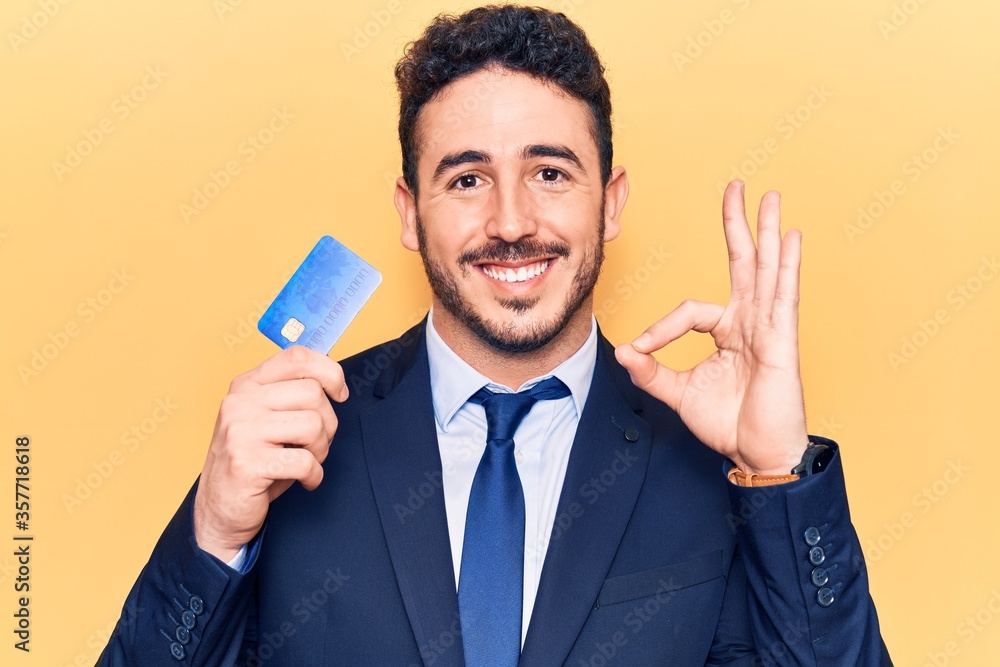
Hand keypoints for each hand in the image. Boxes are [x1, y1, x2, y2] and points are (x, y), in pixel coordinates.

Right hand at [193, 346, 347, 561]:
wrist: (219, 509)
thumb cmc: (253, 461)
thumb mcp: (267, 418)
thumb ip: (291, 395)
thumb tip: (333, 380)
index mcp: (247, 385)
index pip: (297, 357)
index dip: (329, 372)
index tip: (339, 394)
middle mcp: (240, 402)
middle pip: (313, 393)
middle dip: (328, 423)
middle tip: (317, 444)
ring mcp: (240, 431)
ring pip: (313, 426)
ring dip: (321, 450)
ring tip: (307, 462)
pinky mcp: (247, 463)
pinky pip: (305, 461)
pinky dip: (314, 476)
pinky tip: (304, 481)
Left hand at [615, 180, 807, 475]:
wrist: (757, 452)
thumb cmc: (728, 422)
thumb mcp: (678, 393)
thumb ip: (651, 371)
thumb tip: (623, 352)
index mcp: (727, 331)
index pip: (689, 311)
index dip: (660, 328)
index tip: (640, 350)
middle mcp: (749, 322)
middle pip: (744, 263)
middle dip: (738, 224)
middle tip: (737, 186)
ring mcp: (768, 327)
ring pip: (766, 270)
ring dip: (765, 231)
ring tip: (768, 197)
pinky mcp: (782, 340)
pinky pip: (783, 296)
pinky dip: (787, 265)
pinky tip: (788, 237)